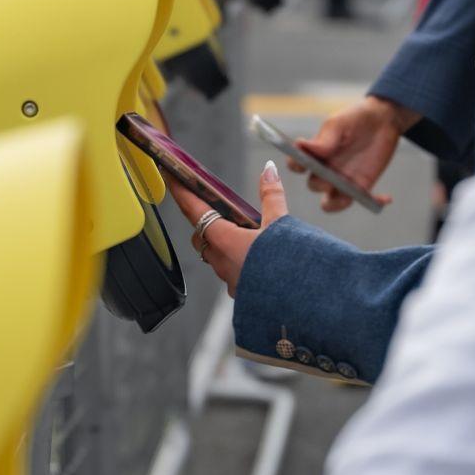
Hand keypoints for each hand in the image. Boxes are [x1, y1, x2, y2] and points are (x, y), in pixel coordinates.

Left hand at [166, 162, 288, 295]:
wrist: (303, 305)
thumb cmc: (290, 266)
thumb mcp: (281, 224)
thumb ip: (272, 196)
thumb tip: (268, 169)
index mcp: (225, 241)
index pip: (194, 211)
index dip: (181, 192)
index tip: (171, 177)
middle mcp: (221, 262)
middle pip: (200, 235)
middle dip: (202, 220)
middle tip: (214, 206)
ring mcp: (230, 280)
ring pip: (215, 256)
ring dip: (221, 242)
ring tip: (242, 231)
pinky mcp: (242, 293)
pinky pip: (231, 272)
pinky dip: (236, 260)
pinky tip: (256, 257)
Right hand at [294, 96, 414, 212]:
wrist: (382, 119)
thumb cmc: (355, 118)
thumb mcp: (340, 124)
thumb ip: (324, 138)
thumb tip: (301, 146)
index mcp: (315, 153)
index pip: (297, 164)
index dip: (295, 165)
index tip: (301, 162)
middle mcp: (325, 170)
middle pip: (314, 184)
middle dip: (319, 184)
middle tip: (329, 178)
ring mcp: (342, 180)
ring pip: (331, 202)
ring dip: (337, 204)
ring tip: (349, 196)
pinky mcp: (361, 186)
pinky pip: (363, 201)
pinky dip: (374, 202)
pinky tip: (386, 197)